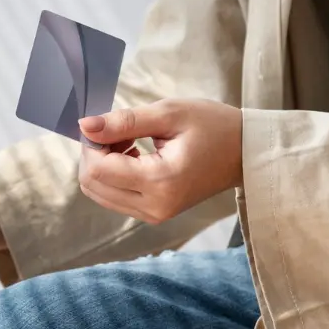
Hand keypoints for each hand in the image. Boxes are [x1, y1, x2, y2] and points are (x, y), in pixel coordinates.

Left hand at [77, 99, 242, 222]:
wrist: (245, 153)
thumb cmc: (213, 127)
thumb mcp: (169, 114)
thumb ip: (123, 121)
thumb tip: (84, 126)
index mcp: (160, 181)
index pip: (98, 169)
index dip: (92, 143)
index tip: (109, 123)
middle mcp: (154, 207)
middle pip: (93, 185)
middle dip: (95, 154)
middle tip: (120, 130)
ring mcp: (154, 215)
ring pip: (99, 193)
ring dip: (103, 164)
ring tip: (129, 141)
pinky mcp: (154, 214)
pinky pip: (114, 197)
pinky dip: (114, 175)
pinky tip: (134, 154)